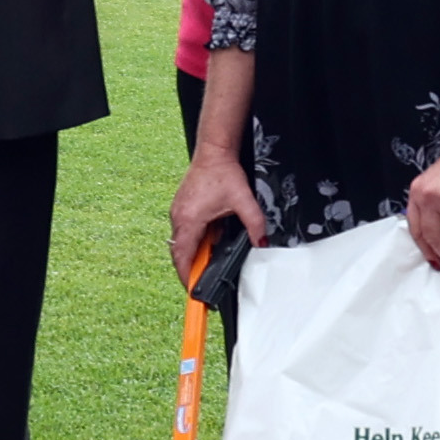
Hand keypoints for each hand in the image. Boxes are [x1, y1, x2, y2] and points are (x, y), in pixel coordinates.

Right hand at [167, 151, 265, 289]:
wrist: (214, 151)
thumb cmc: (222, 172)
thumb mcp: (243, 201)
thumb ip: (254, 224)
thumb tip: (261, 242)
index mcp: (189, 219)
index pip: (183, 256)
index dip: (186, 276)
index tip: (192, 289)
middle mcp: (179, 217)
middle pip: (180, 252)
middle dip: (190, 268)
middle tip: (201, 282)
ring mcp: (178, 211)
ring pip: (181, 242)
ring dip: (193, 253)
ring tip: (208, 262)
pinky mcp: (182, 206)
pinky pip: (184, 230)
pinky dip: (194, 239)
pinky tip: (210, 238)